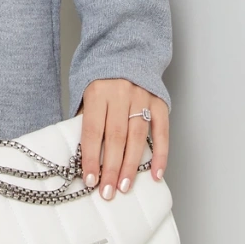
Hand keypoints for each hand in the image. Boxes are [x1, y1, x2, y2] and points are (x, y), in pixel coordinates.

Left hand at [76, 79, 168, 197]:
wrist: (127, 52)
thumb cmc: (103, 80)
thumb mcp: (87, 94)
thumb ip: (86, 120)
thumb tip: (82, 155)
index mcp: (98, 92)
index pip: (93, 130)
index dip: (91, 157)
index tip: (90, 179)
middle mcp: (120, 94)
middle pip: (116, 137)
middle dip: (111, 168)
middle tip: (108, 191)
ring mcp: (142, 98)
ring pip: (137, 137)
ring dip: (131, 166)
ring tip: (125, 186)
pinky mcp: (160, 102)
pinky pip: (162, 132)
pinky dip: (160, 155)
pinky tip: (155, 173)